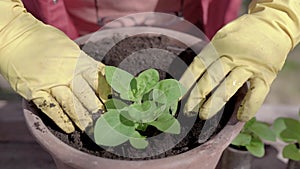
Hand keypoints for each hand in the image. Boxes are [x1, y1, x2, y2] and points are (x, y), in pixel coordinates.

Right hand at [0, 1, 109, 132]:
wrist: (16, 36)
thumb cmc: (47, 41)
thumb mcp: (72, 49)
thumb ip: (86, 64)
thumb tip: (104, 78)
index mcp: (79, 61)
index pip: (99, 79)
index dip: (109, 94)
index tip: (117, 105)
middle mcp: (67, 72)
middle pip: (87, 94)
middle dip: (99, 110)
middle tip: (107, 122)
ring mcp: (51, 82)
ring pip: (71, 103)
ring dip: (83, 118)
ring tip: (93, 129)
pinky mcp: (34, 90)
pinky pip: (50, 107)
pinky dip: (61, 119)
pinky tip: (69, 128)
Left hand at [180, 0, 299, 120]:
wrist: (273, 24)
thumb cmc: (242, 34)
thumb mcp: (222, 37)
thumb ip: (211, 53)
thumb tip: (193, 75)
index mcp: (218, 47)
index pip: (198, 66)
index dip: (186, 82)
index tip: (177, 96)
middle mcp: (231, 56)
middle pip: (210, 78)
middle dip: (197, 96)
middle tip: (187, 110)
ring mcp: (249, 66)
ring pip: (229, 87)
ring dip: (215, 103)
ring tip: (204, 115)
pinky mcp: (265, 74)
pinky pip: (256, 94)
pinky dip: (249, 107)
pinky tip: (240, 117)